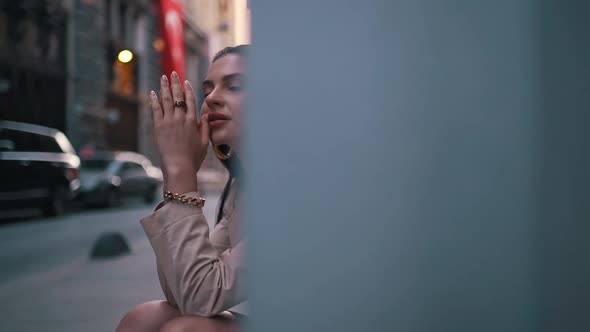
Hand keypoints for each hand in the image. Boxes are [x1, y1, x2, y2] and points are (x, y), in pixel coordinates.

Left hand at [148, 72, 209, 192]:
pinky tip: (153, 93)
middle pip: (178, 96)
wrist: (179, 167)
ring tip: (163, 77)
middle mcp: (181, 119)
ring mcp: (168, 122)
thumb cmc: (193, 158)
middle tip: (173, 73)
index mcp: (193, 122)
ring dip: (164, 87)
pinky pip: (155, 110)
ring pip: (166, 100)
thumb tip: (204, 115)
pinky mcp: (158, 128)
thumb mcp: (204, 143)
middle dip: (175, 83)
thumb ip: (204, 128)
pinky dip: (154, 100)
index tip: (186, 82)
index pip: (191, 101)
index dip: (188, 90)